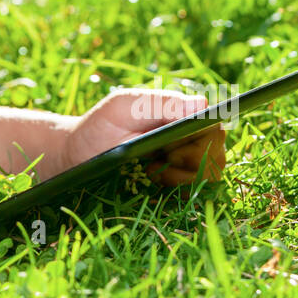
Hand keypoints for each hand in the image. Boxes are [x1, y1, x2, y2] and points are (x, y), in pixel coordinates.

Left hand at [58, 88, 225, 187]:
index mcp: (184, 116)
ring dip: (182, 178)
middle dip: (190, 161)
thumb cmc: (103, 124)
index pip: (215, 129)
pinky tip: (154, 182)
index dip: (204, 141)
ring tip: (151, 169)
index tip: (175, 148)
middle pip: (216, 156)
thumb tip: (202, 104)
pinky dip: (177, 192)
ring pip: (208, 178)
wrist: (81, 154)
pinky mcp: (177, 187)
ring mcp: (186, 166)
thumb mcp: (124, 106)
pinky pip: (194, 195)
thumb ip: (160, 103)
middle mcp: (192, 140)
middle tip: (162, 158)